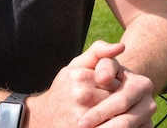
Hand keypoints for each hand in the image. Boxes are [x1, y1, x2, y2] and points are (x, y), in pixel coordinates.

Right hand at [27, 41, 154, 127]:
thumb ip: (98, 52)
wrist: (41, 118)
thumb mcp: (76, 66)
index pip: (117, 84)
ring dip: (125, 121)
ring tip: (122, 118)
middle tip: (123, 108)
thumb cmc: (63, 90)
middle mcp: (82, 97)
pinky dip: (117, 127)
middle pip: (118, 102)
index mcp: (82, 77)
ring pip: (118, 120)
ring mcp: (82, 119)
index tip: (116, 92)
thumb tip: (121, 47)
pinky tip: (113, 123)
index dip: (119, 90)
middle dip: (124, 106)